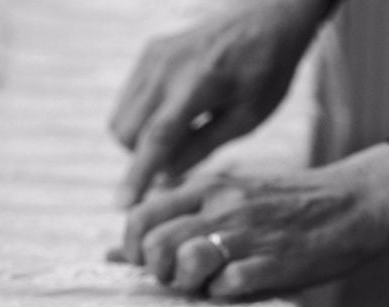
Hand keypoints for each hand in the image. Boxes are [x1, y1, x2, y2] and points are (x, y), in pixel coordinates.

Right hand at [110, 0, 329, 205]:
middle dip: (142, 158)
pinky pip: (128, 99)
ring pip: (121, 118)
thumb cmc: (266, 71)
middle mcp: (167, 67)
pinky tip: (175, 115)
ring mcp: (153, 57)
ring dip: (139, 140)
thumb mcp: (248, 117)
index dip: (138, 175)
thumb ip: (204, 146)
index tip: (122, 206)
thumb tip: (165, 177)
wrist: (267, 18)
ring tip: (181, 136)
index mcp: (199, 84)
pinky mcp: (149, 52)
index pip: (158, 137)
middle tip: (178, 160)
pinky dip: (141, 118)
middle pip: (128, 133)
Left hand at [110, 144, 388, 297]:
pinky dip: (224, 293)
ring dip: (188, 284)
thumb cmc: (287, 204)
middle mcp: (223, 206)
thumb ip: (176, 219)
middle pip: (157, 244)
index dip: (134, 247)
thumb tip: (116, 254)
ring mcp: (249, 234)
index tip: (150, 261)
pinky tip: (239, 286)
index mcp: (209, 187)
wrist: (354, 202)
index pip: (140, 215)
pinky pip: (228, 285)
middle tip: (179, 277)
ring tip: (207, 283)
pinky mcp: (274, 262)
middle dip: (158, 271)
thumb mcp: (228, 197)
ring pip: (187, 262)